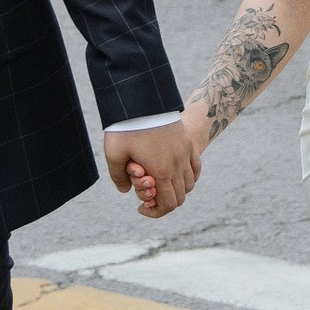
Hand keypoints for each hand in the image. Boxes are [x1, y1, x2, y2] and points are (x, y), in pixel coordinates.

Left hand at [113, 104, 207, 218]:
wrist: (144, 98)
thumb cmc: (126, 126)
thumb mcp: (114, 153)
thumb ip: (118, 177)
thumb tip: (126, 191)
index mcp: (161, 172)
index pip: (168, 204)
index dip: (156, 212)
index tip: (141, 209)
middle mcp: (177, 165)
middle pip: (180, 197)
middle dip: (164, 203)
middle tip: (148, 197)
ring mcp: (185, 153)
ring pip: (189, 183)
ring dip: (176, 190)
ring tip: (159, 185)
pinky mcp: (187, 142)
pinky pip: (195, 167)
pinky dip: (189, 176)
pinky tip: (175, 174)